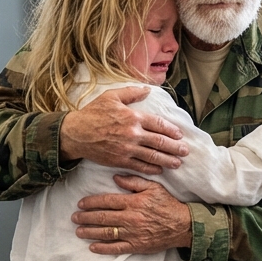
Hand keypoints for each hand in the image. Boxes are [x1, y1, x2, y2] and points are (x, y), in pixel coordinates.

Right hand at [59, 87, 188, 173]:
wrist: (75, 133)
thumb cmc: (92, 113)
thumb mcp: (111, 96)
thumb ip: (131, 93)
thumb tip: (147, 90)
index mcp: (132, 117)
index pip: (158, 124)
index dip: (172, 130)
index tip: (180, 135)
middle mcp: (133, 134)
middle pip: (160, 142)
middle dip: (175, 148)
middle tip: (185, 151)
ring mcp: (127, 149)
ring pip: (153, 156)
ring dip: (168, 160)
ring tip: (178, 163)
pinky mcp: (120, 160)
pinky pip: (140, 166)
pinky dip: (151, 169)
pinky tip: (159, 170)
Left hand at [72, 175, 192, 253]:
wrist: (183, 225)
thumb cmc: (167, 204)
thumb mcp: (153, 187)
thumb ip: (133, 181)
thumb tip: (115, 177)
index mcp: (133, 202)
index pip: (107, 202)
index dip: (91, 203)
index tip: (80, 204)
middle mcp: (130, 218)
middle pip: (103, 218)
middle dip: (85, 218)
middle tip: (74, 218)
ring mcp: (133, 233)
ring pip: (106, 233)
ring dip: (90, 232)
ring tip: (78, 231)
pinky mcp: (137, 246)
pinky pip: (116, 248)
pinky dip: (103, 248)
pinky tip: (92, 247)